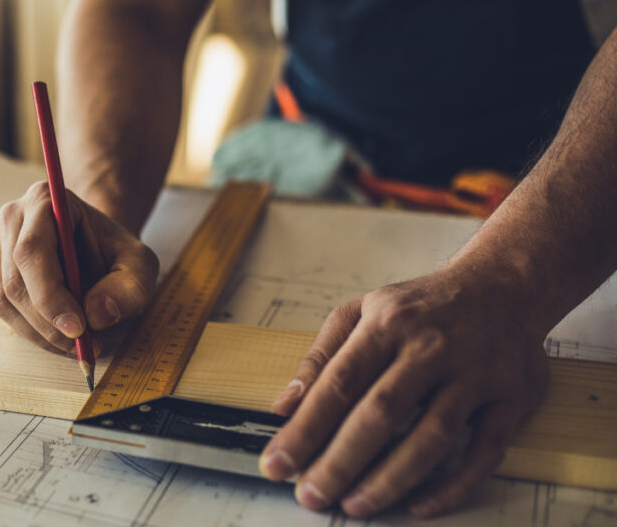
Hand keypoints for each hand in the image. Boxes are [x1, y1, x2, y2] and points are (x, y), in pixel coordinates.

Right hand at [0, 181, 158, 354]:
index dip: (49, 295)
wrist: (96, 245)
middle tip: (83, 345)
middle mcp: (13, 218)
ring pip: (5, 300)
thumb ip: (130, 288)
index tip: (78, 328)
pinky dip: (33, 332)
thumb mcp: (140, 264)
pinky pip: (5, 310)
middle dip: (48, 323)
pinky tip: (60, 337)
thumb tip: (97, 315)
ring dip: (40, 333)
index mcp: (44, 200)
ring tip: (78, 344)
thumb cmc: (115, 251)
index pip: (32, 252)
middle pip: (15, 281)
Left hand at [259, 268, 548, 517]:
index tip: (278, 463)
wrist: (503, 284)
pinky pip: (485, 450)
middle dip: (341, 461)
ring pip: (432, 435)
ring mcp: (476, 372)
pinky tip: (420, 504)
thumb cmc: (420, 307)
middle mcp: (431, 346)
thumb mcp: (361, 312)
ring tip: (356, 505)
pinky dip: (453, 483)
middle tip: (312, 496)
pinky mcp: (511, 396)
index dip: (305, 428)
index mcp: (387, 323)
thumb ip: (321, 358)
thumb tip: (284, 407)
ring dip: (391, 478)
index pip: (338, 382)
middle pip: (381, 412)